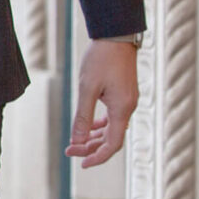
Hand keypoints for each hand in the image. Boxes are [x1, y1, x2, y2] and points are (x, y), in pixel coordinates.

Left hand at [66, 39, 139, 167]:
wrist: (116, 35)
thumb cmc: (101, 59)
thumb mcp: (87, 88)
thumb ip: (82, 117)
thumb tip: (77, 142)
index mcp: (122, 109)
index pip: (113, 144)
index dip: (98, 157)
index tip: (81, 163)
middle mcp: (128, 107)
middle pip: (111, 138)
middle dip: (90, 148)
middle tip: (69, 151)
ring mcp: (127, 101)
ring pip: (112, 128)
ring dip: (94, 137)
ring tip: (76, 142)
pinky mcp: (123, 93)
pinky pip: (113, 117)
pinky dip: (100, 125)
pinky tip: (88, 126)